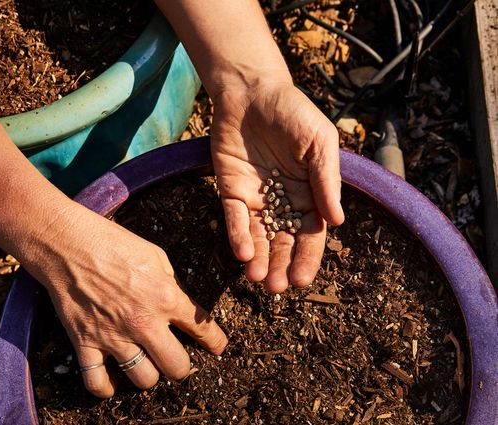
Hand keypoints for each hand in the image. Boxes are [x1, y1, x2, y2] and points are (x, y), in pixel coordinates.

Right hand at [26, 206, 227, 397]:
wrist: (68, 242)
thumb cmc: (113, 242)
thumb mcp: (155, 255)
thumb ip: (172, 284)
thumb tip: (180, 306)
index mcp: (165, 297)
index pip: (203, 330)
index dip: (216, 342)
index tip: (217, 347)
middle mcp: (143, 322)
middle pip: (177, 367)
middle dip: (182, 365)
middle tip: (176, 357)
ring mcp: (113, 336)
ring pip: (144, 380)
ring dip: (149, 375)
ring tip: (146, 364)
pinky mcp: (85, 343)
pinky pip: (97, 382)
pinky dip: (105, 388)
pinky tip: (113, 379)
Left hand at [211, 81, 343, 292]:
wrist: (251, 91)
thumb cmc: (293, 113)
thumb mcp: (319, 142)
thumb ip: (326, 180)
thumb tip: (338, 222)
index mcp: (310, 194)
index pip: (310, 235)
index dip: (307, 258)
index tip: (303, 281)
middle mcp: (283, 202)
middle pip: (283, 242)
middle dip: (280, 266)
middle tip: (276, 288)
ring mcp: (256, 199)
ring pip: (258, 237)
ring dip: (258, 259)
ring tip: (257, 280)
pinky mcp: (231, 191)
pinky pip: (234, 219)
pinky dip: (238, 236)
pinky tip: (242, 254)